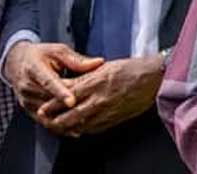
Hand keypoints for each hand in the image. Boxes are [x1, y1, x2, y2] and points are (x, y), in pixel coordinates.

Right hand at [3, 41, 103, 130]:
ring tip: (85, 123)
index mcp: (34, 69)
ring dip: (63, 120)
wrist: (17, 62)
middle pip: (48, 101)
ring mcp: (26, 100)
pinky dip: (58, 126)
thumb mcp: (58, 51)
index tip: (72, 101)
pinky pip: (43, 121)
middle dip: (67, 108)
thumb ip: (77, 60)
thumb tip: (99, 63)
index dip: (60, 93)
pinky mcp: (28, 109)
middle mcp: (27, 86)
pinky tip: (74, 130)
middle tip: (88, 113)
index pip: (48, 82)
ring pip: (46, 114)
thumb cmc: (42, 55)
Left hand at [39, 55, 164, 135]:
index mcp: (94, 83)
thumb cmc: (132, 69)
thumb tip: (71, 83)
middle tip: (46, 120)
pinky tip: (79, 128)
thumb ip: (87, 76)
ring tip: (58, 127)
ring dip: (67, 128)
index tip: (43, 108)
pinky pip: (94, 128)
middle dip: (54, 120)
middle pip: (69, 116)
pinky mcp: (114, 119)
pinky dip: (83, 129)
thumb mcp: (105, 67)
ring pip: (80, 125)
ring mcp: (106, 111)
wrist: (154, 79)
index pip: (66, 96)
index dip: (52, 104)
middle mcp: (98, 99)